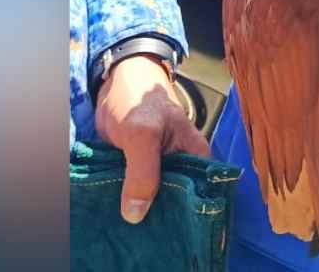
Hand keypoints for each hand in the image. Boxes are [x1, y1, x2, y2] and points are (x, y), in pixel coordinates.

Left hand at [95, 54, 210, 223]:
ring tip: (126, 231)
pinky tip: (115, 215)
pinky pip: (134, 192)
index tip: (172, 231)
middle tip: (142, 236)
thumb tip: (136, 215)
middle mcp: (182, 166)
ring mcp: (159, 169)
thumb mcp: (142, 135)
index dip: (190, 214)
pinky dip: (125, 202)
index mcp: (197, 157)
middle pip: (176, 200)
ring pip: (153, 198)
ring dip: (139, 211)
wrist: (115, 82)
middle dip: (160, 217)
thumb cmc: (138, 100)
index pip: (203, 194)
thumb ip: (143, 173)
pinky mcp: (137, 170)